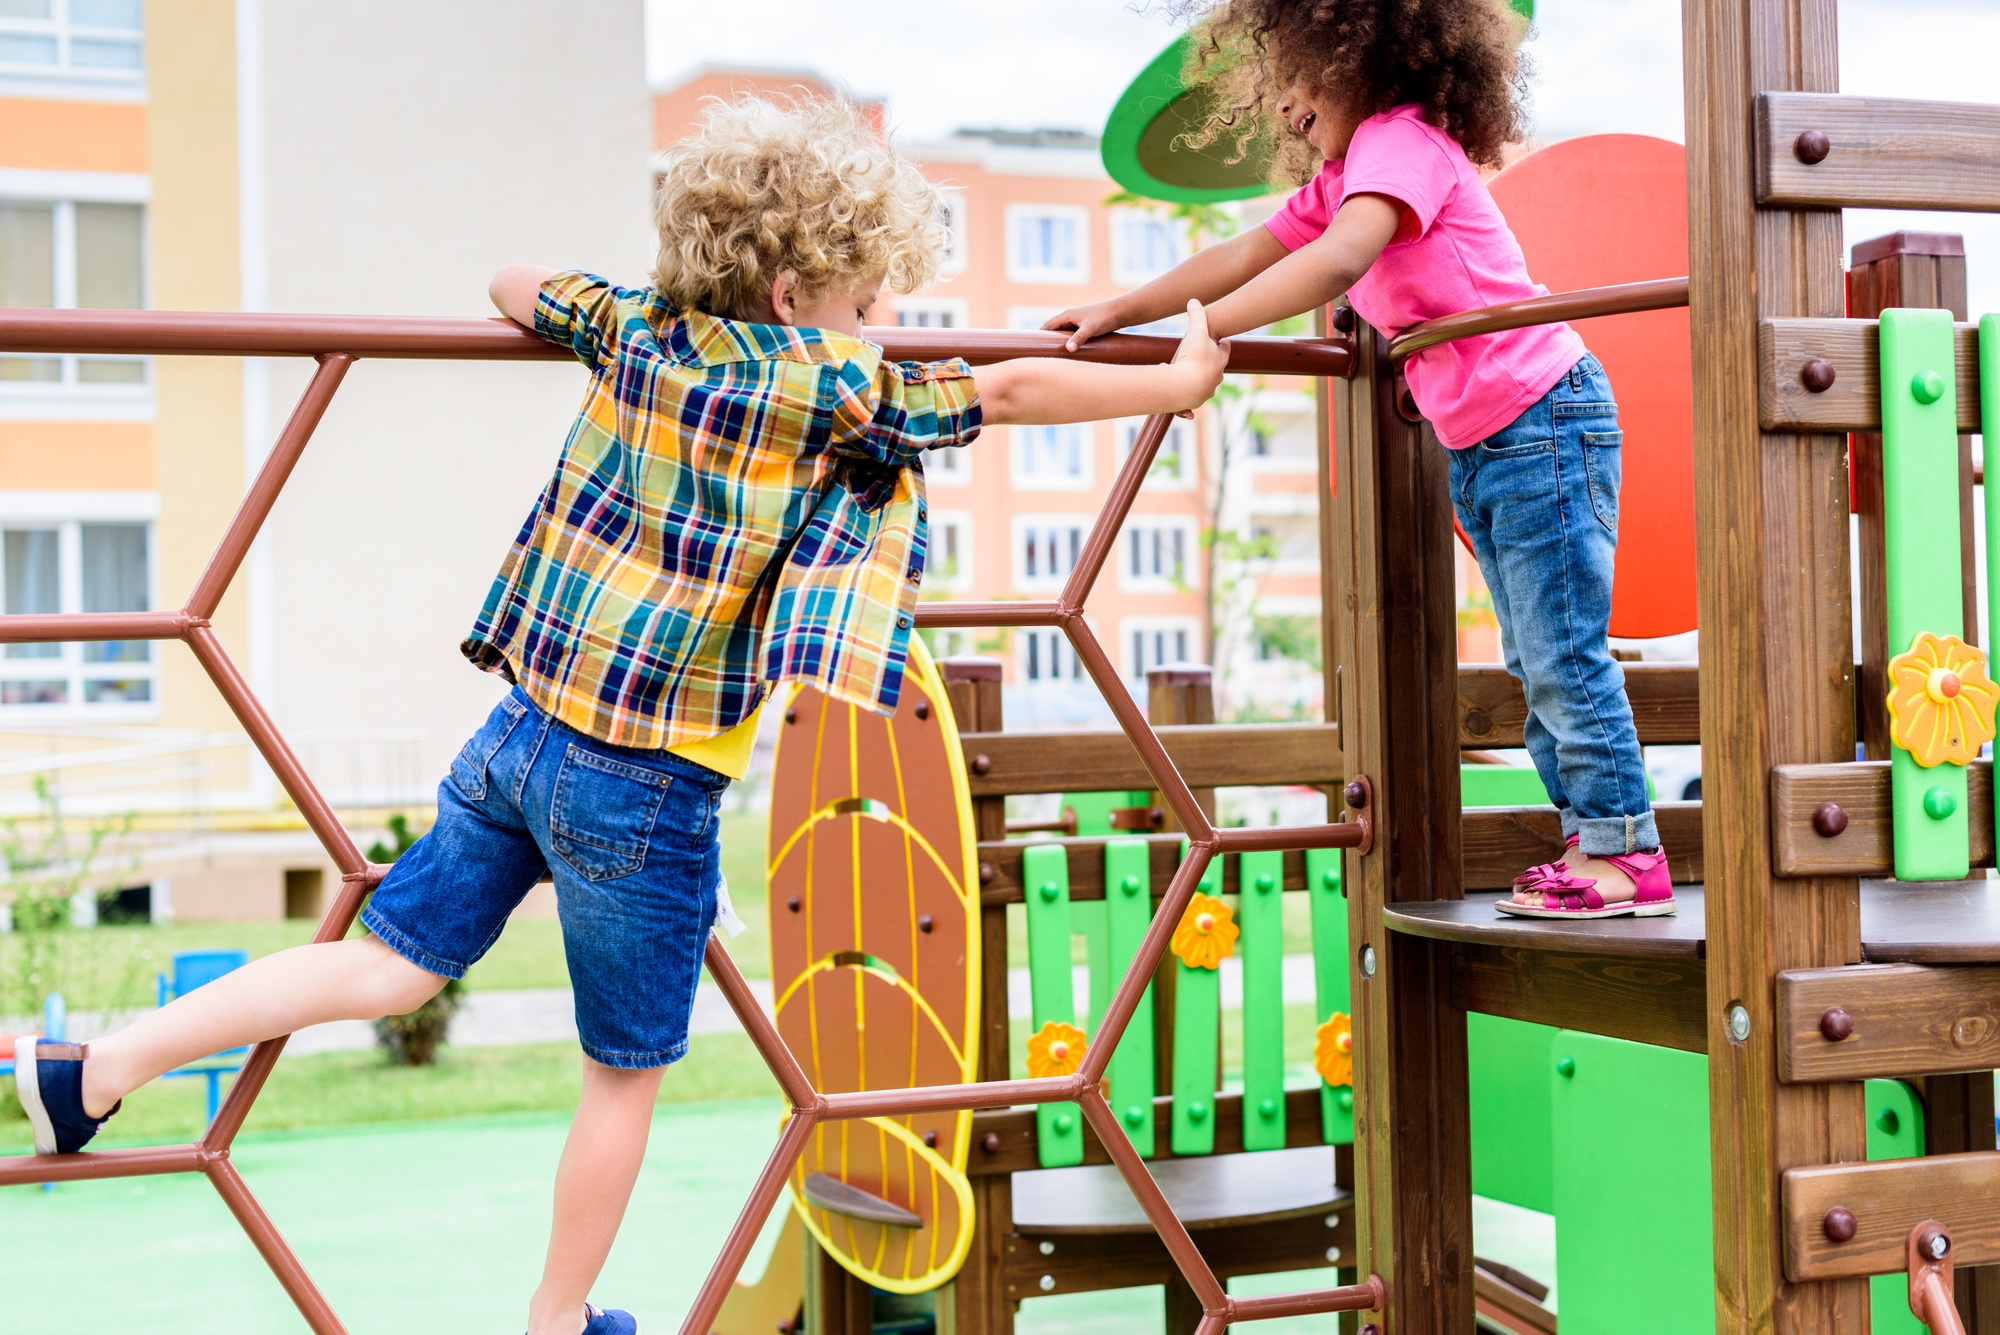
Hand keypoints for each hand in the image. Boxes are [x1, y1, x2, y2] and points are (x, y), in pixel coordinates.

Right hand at [1043, 299, 1128, 352]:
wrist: (1120, 312)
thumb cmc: (1104, 318)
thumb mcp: (1090, 329)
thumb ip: (1079, 338)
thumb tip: (1068, 349)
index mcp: (1067, 316)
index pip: (1048, 326)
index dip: (1039, 336)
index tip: (1032, 347)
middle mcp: (1070, 317)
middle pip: (1053, 330)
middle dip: (1047, 341)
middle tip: (1040, 354)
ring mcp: (1077, 322)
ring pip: (1063, 333)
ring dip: (1057, 342)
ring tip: (1053, 356)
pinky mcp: (1085, 326)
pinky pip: (1071, 335)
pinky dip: (1067, 342)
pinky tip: (1069, 352)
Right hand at [1168, 299, 1228, 414]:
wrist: (1183, 387)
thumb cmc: (1193, 358)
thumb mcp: (1195, 331)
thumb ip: (1196, 315)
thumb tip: (1194, 300)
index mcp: (1220, 360)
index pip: (1225, 349)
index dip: (1221, 343)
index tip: (1218, 339)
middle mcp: (1215, 378)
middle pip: (1215, 369)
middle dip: (1207, 363)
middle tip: (1198, 356)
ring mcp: (1204, 392)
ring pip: (1202, 386)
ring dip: (1193, 381)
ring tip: (1182, 376)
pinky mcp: (1190, 403)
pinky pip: (1188, 405)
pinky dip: (1185, 407)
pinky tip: (1184, 411)